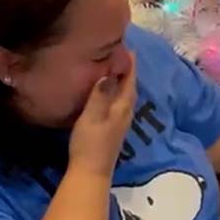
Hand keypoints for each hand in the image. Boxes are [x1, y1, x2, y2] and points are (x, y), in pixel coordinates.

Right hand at [69, 54, 136, 177]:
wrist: (90, 172)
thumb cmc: (90, 143)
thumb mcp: (93, 116)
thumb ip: (100, 94)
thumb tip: (110, 72)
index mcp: (122, 106)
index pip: (130, 80)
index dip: (129, 63)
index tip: (127, 47)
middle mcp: (125, 112)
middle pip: (129, 86)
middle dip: (127, 69)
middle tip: (120, 53)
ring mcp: (120, 122)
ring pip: (124, 95)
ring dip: (122, 81)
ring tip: (114, 67)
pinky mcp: (113, 128)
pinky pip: (118, 103)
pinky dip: (115, 92)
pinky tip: (107, 92)